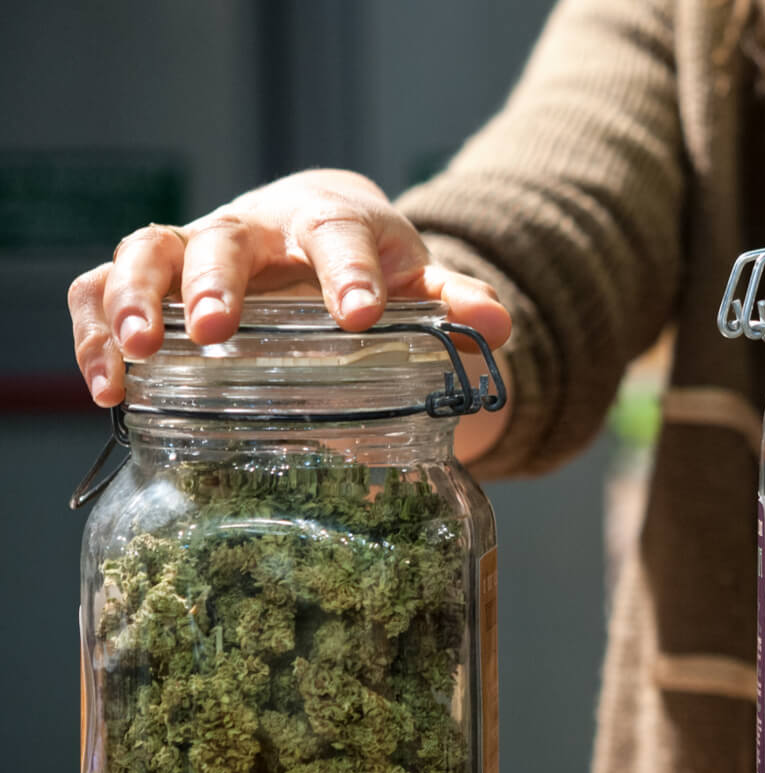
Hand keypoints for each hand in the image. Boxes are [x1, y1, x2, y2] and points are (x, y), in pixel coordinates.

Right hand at [70, 169, 510, 405]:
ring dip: (135, 298)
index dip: (346, 272)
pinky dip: (92, 328)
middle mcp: (254, 228)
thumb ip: (456, 302)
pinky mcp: (155, 279)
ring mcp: (196, 249)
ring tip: (137, 353)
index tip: (357, 315)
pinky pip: (101, 288)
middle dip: (216, 282)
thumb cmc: (372, 265)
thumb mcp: (419, 280)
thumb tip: (498, 326)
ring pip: (148, 251)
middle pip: (224, 237)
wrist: (326, 234)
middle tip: (214, 331)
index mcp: (329, 223)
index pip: (337, 235)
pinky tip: (107, 385)